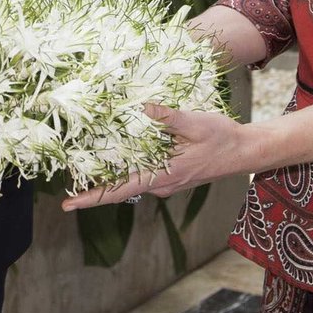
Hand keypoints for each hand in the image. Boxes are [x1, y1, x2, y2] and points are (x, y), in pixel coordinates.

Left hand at [61, 103, 245, 209]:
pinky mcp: (173, 177)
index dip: (93, 197)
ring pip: (133, 182)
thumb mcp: (196, 123)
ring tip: (85, 169)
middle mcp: (162, 184)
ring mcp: (168, 182)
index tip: (69, 204)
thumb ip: (169, 117)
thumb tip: (144, 108)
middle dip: (94, 187)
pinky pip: (144, 176)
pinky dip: (128, 169)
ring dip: (111, 177)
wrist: (246, 152)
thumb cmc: (223, 138)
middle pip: (121, 189)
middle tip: (66, 184)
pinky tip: (119, 156)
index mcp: (164, 175)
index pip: (120, 190)